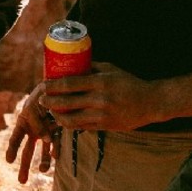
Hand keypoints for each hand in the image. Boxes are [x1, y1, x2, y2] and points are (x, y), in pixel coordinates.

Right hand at [5, 82, 57, 183]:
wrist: (57, 87)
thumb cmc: (41, 94)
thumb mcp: (34, 105)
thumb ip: (37, 123)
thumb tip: (45, 140)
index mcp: (23, 122)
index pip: (16, 138)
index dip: (12, 149)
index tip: (8, 161)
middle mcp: (33, 130)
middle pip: (27, 152)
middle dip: (24, 166)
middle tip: (22, 182)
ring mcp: (46, 132)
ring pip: (44, 151)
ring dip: (43, 162)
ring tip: (43, 170)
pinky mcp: (58, 131)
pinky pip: (57, 144)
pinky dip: (56, 150)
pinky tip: (55, 155)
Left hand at [43, 61, 157, 130]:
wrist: (150, 103)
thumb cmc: (129, 82)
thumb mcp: (111, 70)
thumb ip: (92, 68)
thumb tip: (72, 64)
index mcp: (100, 82)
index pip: (70, 83)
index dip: (53, 86)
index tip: (43, 85)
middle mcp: (99, 99)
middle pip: (67, 102)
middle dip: (50, 102)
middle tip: (41, 100)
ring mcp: (102, 115)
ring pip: (72, 119)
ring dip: (58, 116)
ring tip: (51, 112)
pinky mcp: (105, 126)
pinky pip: (83, 127)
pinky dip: (71, 124)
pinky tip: (64, 120)